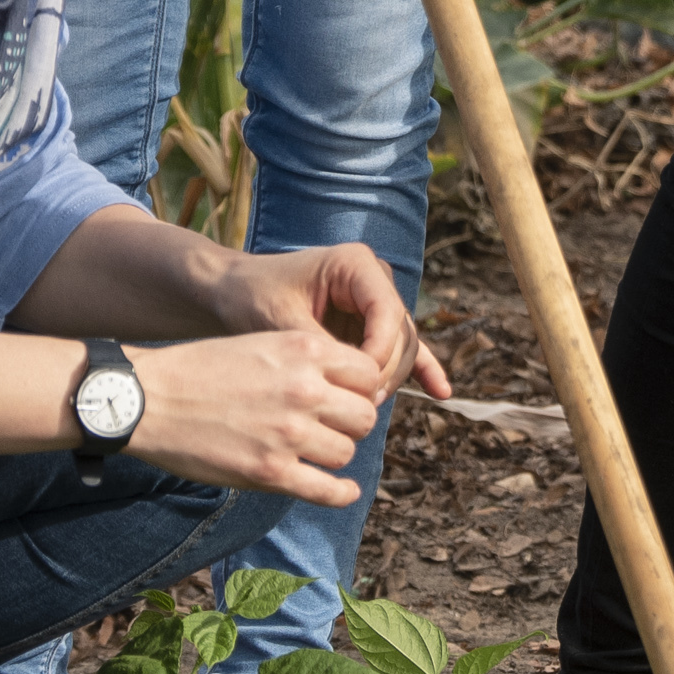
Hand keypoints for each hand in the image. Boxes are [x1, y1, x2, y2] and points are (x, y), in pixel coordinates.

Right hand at [124, 327, 397, 504]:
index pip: (369, 374)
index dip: (361, 388)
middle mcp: (305, 390)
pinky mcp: (269, 472)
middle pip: (365, 415)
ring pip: (346, 452)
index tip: (347, 398)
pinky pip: (326, 490)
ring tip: (317, 451)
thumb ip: (308, 360)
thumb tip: (350, 385)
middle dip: (352, 423)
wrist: (147, 399)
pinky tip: (344, 491)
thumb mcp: (263, 343)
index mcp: (305, 351)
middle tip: (334, 427)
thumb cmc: (200, 369)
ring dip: (335, 454)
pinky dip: (341, 493)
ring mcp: (288, 433)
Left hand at [208, 240, 448, 407]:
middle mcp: (374, 278)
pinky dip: (420, 368)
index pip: (388, 314)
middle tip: (357, 409)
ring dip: (389, 379)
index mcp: (356, 265)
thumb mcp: (283, 323)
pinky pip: (402, 347)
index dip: (378, 355)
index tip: (355, 389)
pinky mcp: (371, 321)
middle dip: (383, 373)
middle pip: (401, 333)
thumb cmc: (252, 297)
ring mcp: (376, 299)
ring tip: (364, 409)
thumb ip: (323, 350)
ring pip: (403, 346)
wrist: (232, 291)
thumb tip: (357, 386)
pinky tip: (440, 391)